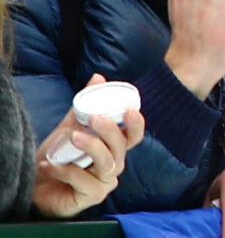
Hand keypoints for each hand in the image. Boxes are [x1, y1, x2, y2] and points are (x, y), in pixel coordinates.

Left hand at [30, 76, 141, 217]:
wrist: (37, 185)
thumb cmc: (58, 158)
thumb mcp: (70, 128)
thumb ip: (83, 108)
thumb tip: (98, 77)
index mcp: (113, 149)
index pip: (134, 136)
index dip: (136, 123)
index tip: (130, 109)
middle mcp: (114, 166)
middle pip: (121, 147)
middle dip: (109, 130)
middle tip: (93, 118)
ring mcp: (104, 183)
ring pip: (107, 163)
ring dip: (90, 147)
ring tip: (71, 137)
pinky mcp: (91, 197)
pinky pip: (82, 180)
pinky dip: (64, 170)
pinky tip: (48, 165)